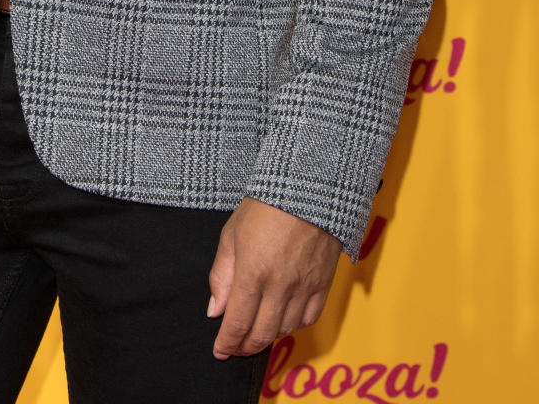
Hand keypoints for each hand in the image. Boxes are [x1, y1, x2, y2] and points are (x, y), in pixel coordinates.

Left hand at [207, 197, 341, 358]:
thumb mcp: (232, 234)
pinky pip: (309, 319)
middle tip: (235, 348)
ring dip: (268, 337)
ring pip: (285, 330)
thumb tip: (215, 310)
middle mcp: (280, 285)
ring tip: (256, 332)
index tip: (219, 351)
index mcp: (253, 271)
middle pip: (261, 334)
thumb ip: (222, 275)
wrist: (308, 188)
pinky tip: (283, 319)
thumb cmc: (265, 206)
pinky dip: (294, 325)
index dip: (227, 343)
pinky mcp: (324, 284)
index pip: (237, 323)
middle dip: (244, 347)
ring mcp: (304, 286)